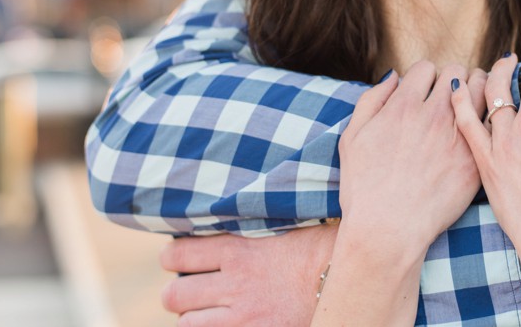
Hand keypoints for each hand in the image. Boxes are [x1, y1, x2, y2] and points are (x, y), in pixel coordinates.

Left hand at [159, 227, 336, 325]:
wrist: (347, 277)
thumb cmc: (321, 245)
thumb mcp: (282, 223)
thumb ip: (252, 223)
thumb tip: (233, 206)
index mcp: (237, 248)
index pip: (178, 253)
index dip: (173, 258)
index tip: (179, 259)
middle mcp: (233, 282)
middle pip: (174, 294)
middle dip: (178, 294)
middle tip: (190, 291)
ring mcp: (242, 314)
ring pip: (187, 323)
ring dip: (193, 319)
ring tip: (205, 313)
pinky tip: (222, 323)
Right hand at [338, 61, 482, 251]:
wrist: (387, 230)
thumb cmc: (364, 187)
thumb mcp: (352, 137)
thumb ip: (372, 99)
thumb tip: (394, 76)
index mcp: (403, 107)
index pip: (426, 68)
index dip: (425, 76)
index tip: (425, 90)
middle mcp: (432, 115)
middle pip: (456, 73)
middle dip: (454, 79)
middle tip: (453, 94)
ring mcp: (457, 137)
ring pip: (481, 91)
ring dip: (478, 91)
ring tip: (474, 103)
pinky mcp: (475, 160)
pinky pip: (492, 123)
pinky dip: (490, 118)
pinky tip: (486, 125)